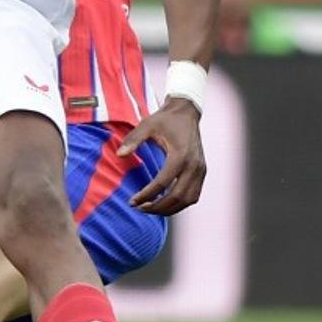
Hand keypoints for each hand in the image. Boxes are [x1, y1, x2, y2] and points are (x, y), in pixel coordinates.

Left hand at [119, 98, 205, 215]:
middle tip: (140, 208)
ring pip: (188, 200)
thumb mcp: (146, 125)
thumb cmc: (165, 119)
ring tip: (150, 209)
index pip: (163, 183)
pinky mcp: (202, 172)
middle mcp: (194, 165)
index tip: (133, 201)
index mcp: (180, 155)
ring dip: (170, 209)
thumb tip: (119, 154)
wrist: (186, 112)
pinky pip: (193, 195)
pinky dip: (180, 203)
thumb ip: (133, 139)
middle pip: (177, 196)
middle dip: (157, 207)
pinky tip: (164, 203)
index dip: (147, 195)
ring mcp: (201, 170)